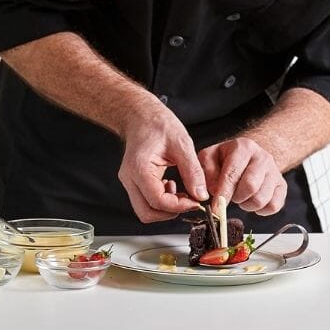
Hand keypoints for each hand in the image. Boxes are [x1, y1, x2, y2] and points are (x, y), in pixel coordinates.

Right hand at [118, 107, 207, 222]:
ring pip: (145, 211)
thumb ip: (192, 171)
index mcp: (139, 168)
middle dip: (171, 212)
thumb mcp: (182, 144)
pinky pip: (146, 202)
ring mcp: (129, 181)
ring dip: (165, 208)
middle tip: (188, 201)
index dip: (179, 206)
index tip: (196, 201)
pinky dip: (161, 202)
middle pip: (147, 213)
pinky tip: (172, 187)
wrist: (141, 116)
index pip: (157, 201)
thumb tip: (200, 194)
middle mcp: (129, 178)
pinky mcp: (134, 182)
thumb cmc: (157, 124)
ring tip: (180, 192)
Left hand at [198, 137, 286, 214]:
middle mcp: (262, 157)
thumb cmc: (227, 158)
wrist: (250, 155)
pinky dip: (260, 210)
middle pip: (250, 187)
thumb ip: (206, 171)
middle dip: (236, 198)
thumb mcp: (210, 157)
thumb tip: (214, 191)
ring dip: (247, 205)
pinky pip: (273, 206)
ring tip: (240, 197)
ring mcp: (275, 171)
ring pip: (261, 199)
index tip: (216, 208)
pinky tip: (251, 201)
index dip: (223, 194)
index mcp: (243, 147)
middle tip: (230, 196)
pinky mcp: (282, 186)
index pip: (233, 174)